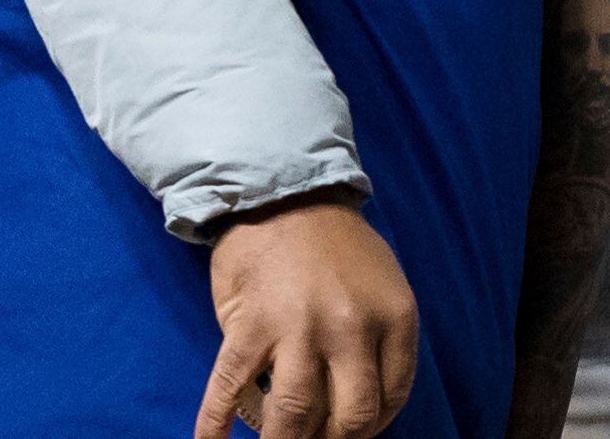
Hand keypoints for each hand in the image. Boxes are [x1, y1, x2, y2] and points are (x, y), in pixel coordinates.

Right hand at [197, 191, 419, 438]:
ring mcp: (298, 329)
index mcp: (393, 317)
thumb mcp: (382, 286)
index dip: (372, 426)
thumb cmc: (335, 246)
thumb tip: (361, 408)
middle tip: (316, 438)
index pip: (391, 397)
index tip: (351, 429)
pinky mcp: (248, 327)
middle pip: (351, 418)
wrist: (281, 195)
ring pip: (294, 415)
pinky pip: (230, 390)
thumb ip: (379, 342)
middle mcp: (351, 327)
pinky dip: (216, 425)